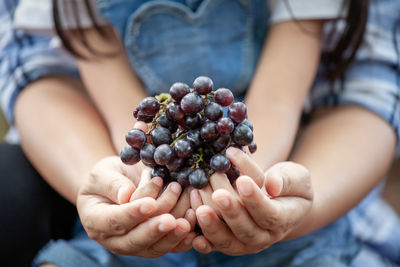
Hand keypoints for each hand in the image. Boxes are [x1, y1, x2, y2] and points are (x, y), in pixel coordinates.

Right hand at [77, 155, 195, 256]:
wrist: (117, 186)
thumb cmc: (108, 177)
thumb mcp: (103, 173)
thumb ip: (113, 184)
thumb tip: (126, 196)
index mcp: (96, 220)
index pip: (114, 220)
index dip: (133, 214)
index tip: (150, 204)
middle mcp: (114, 239)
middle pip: (136, 240)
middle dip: (156, 230)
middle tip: (172, 220)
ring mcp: (134, 245)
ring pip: (155, 246)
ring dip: (173, 233)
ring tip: (189, 214)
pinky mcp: (152, 245)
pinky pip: (168, 247)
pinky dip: (182, 240)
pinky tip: (193, 229)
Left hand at [190, 147, 312, 254]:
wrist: (280, 202)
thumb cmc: (288, 185)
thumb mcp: (296, 177)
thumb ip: (286, 180)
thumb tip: (272, 184)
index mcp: (282, 220)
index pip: (269, 213)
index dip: (255, 199)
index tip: (243, 181)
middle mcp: (263, 236)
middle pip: (245, 230)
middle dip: (231, 212)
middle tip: (218, 193)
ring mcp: (244, 242)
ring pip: (226, 239)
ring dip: (210, 222)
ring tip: (198, 196)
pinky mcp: (227, 241)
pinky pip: (212, 244)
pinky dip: (201, 238)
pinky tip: (189, 226)